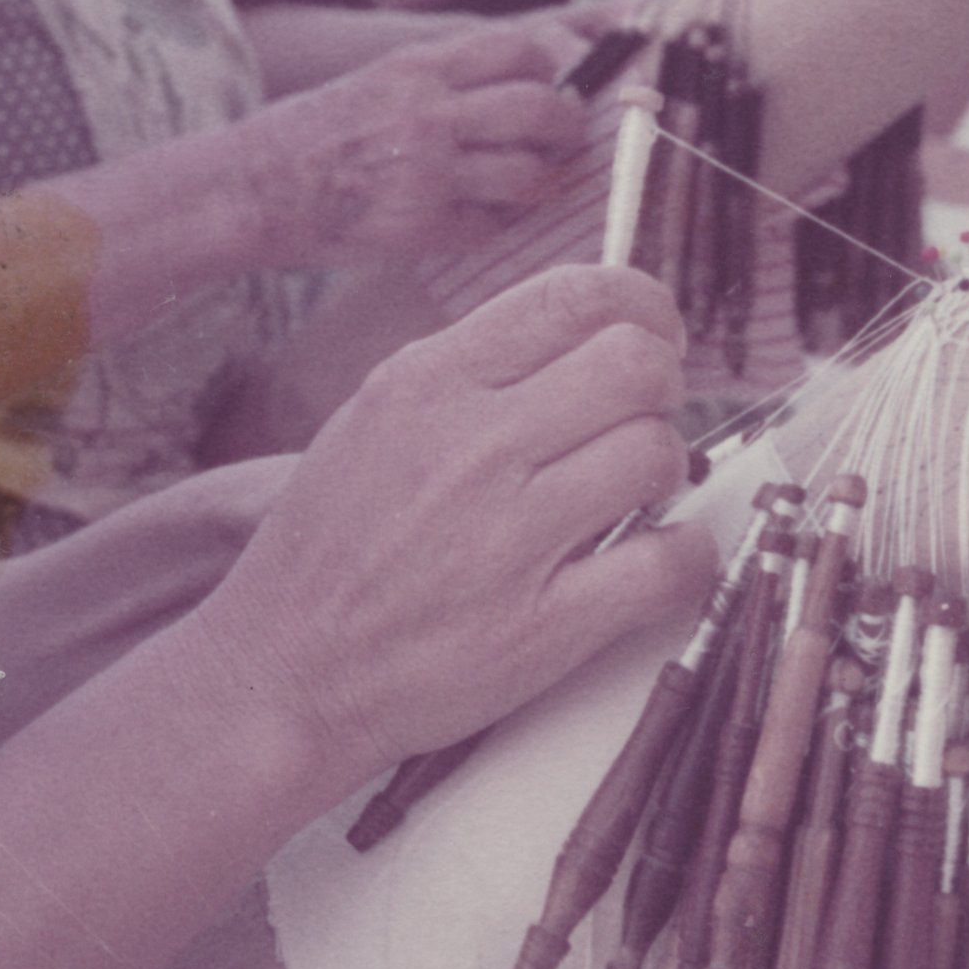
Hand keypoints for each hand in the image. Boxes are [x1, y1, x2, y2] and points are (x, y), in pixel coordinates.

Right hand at [204, 263, 712, 790]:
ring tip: (629, 497)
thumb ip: (470, 373)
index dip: (642, 306)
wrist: (284, 673)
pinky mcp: (541, 627)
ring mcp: (507, 538)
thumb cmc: (330, 549)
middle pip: (637, 364)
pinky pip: (669, 563)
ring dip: (665, 473)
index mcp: (424, 383)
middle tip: (640, 421)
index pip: (575, 296)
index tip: (652, 337)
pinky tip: (656, 558)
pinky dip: (685, 556)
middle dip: (662, 388)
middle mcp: (469, 447)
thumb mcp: (371, 422)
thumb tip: (586, 333)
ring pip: (658, 453)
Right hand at [249, 24, 584, 265]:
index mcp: (417, 67)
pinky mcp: (422, 226)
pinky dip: (495, 225)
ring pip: (530, 173)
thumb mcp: (377, 80)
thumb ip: (443, 79)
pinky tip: (477, 219)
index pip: (523, 49)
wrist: (252, 189)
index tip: (551, 88)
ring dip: (540, 183)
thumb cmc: (312, 134)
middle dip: (566, 128)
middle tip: (560, 141)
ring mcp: (429, 172)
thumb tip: (524, 84)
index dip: (552, 70)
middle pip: (543, 108)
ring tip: (526, 186)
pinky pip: (492, 225)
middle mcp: (429, 113)